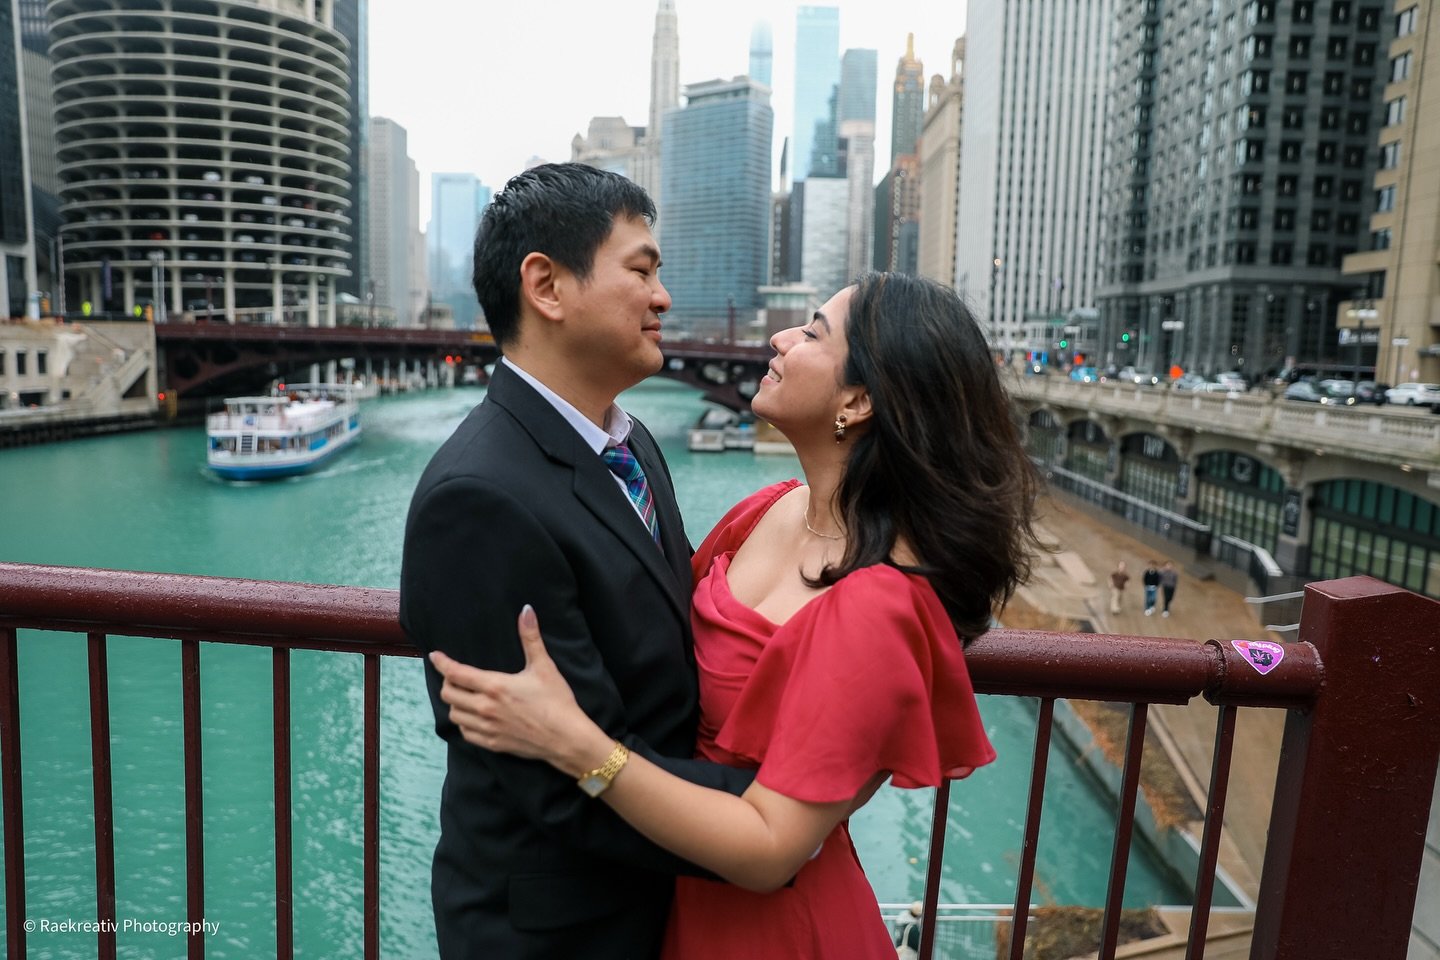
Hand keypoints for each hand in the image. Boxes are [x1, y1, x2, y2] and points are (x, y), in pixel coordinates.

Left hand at [429, 605, 601, 773]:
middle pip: (448, 694)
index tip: (435, 656)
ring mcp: (487, 727)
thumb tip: (526, 610)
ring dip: (455, 703)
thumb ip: (531, 637)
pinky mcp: (492, 743)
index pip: (456, 673)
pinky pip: (466, 733)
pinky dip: (464, 723)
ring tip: (464, 695)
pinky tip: (474, 716)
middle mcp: (486, 708)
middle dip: (448, 682)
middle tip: (456, 676)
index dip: (442, 663)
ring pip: (454, 715)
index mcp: (495, 686)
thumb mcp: (544, 666)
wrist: (566, 738)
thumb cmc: (557, 701)